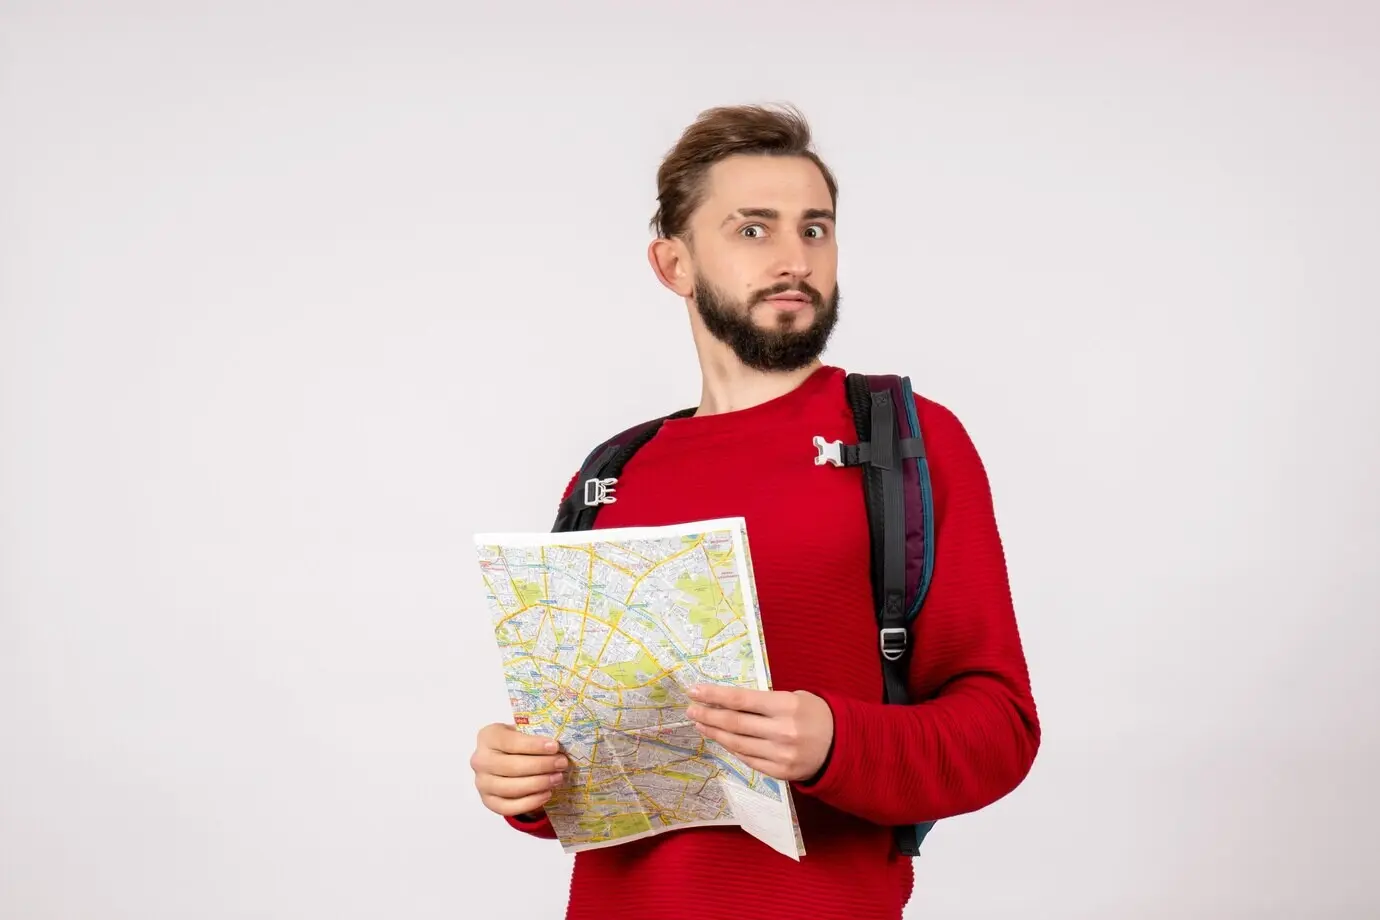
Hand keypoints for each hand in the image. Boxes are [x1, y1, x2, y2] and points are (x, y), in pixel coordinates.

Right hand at [469, 723, 567, 816]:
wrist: (504, 759)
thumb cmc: (518, 743)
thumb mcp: (523, 732)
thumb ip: (535, 735)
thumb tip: (558, 745)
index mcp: (488, 736)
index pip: (510, 742)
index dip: (534, 745)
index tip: (555, 747)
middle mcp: (480, 760)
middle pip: (511, 766)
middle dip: (541, 765)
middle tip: (561, 764)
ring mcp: (481, 782)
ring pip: (510, 788)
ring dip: (538, 784)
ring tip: (557, 778)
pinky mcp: (488, 801)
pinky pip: (508, 807)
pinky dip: (530, 802)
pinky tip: (546, 794)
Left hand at [685, 685, 833, 781]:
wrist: (842, 746)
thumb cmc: (816, 715)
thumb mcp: (795, 698)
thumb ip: (765, 701)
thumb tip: (729, 702)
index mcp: (786, 706)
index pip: (741, 699)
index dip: (714, 695)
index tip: (695, 691)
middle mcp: (782, 731)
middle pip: (734, 723)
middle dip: (708, 715)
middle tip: (691, 710)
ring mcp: (780, 754)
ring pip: (737, 743)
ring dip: (715, 733)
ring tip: (701, 724)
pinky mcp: (780, 772)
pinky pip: (748, 759)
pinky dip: (732, 748)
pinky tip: (722, 739)